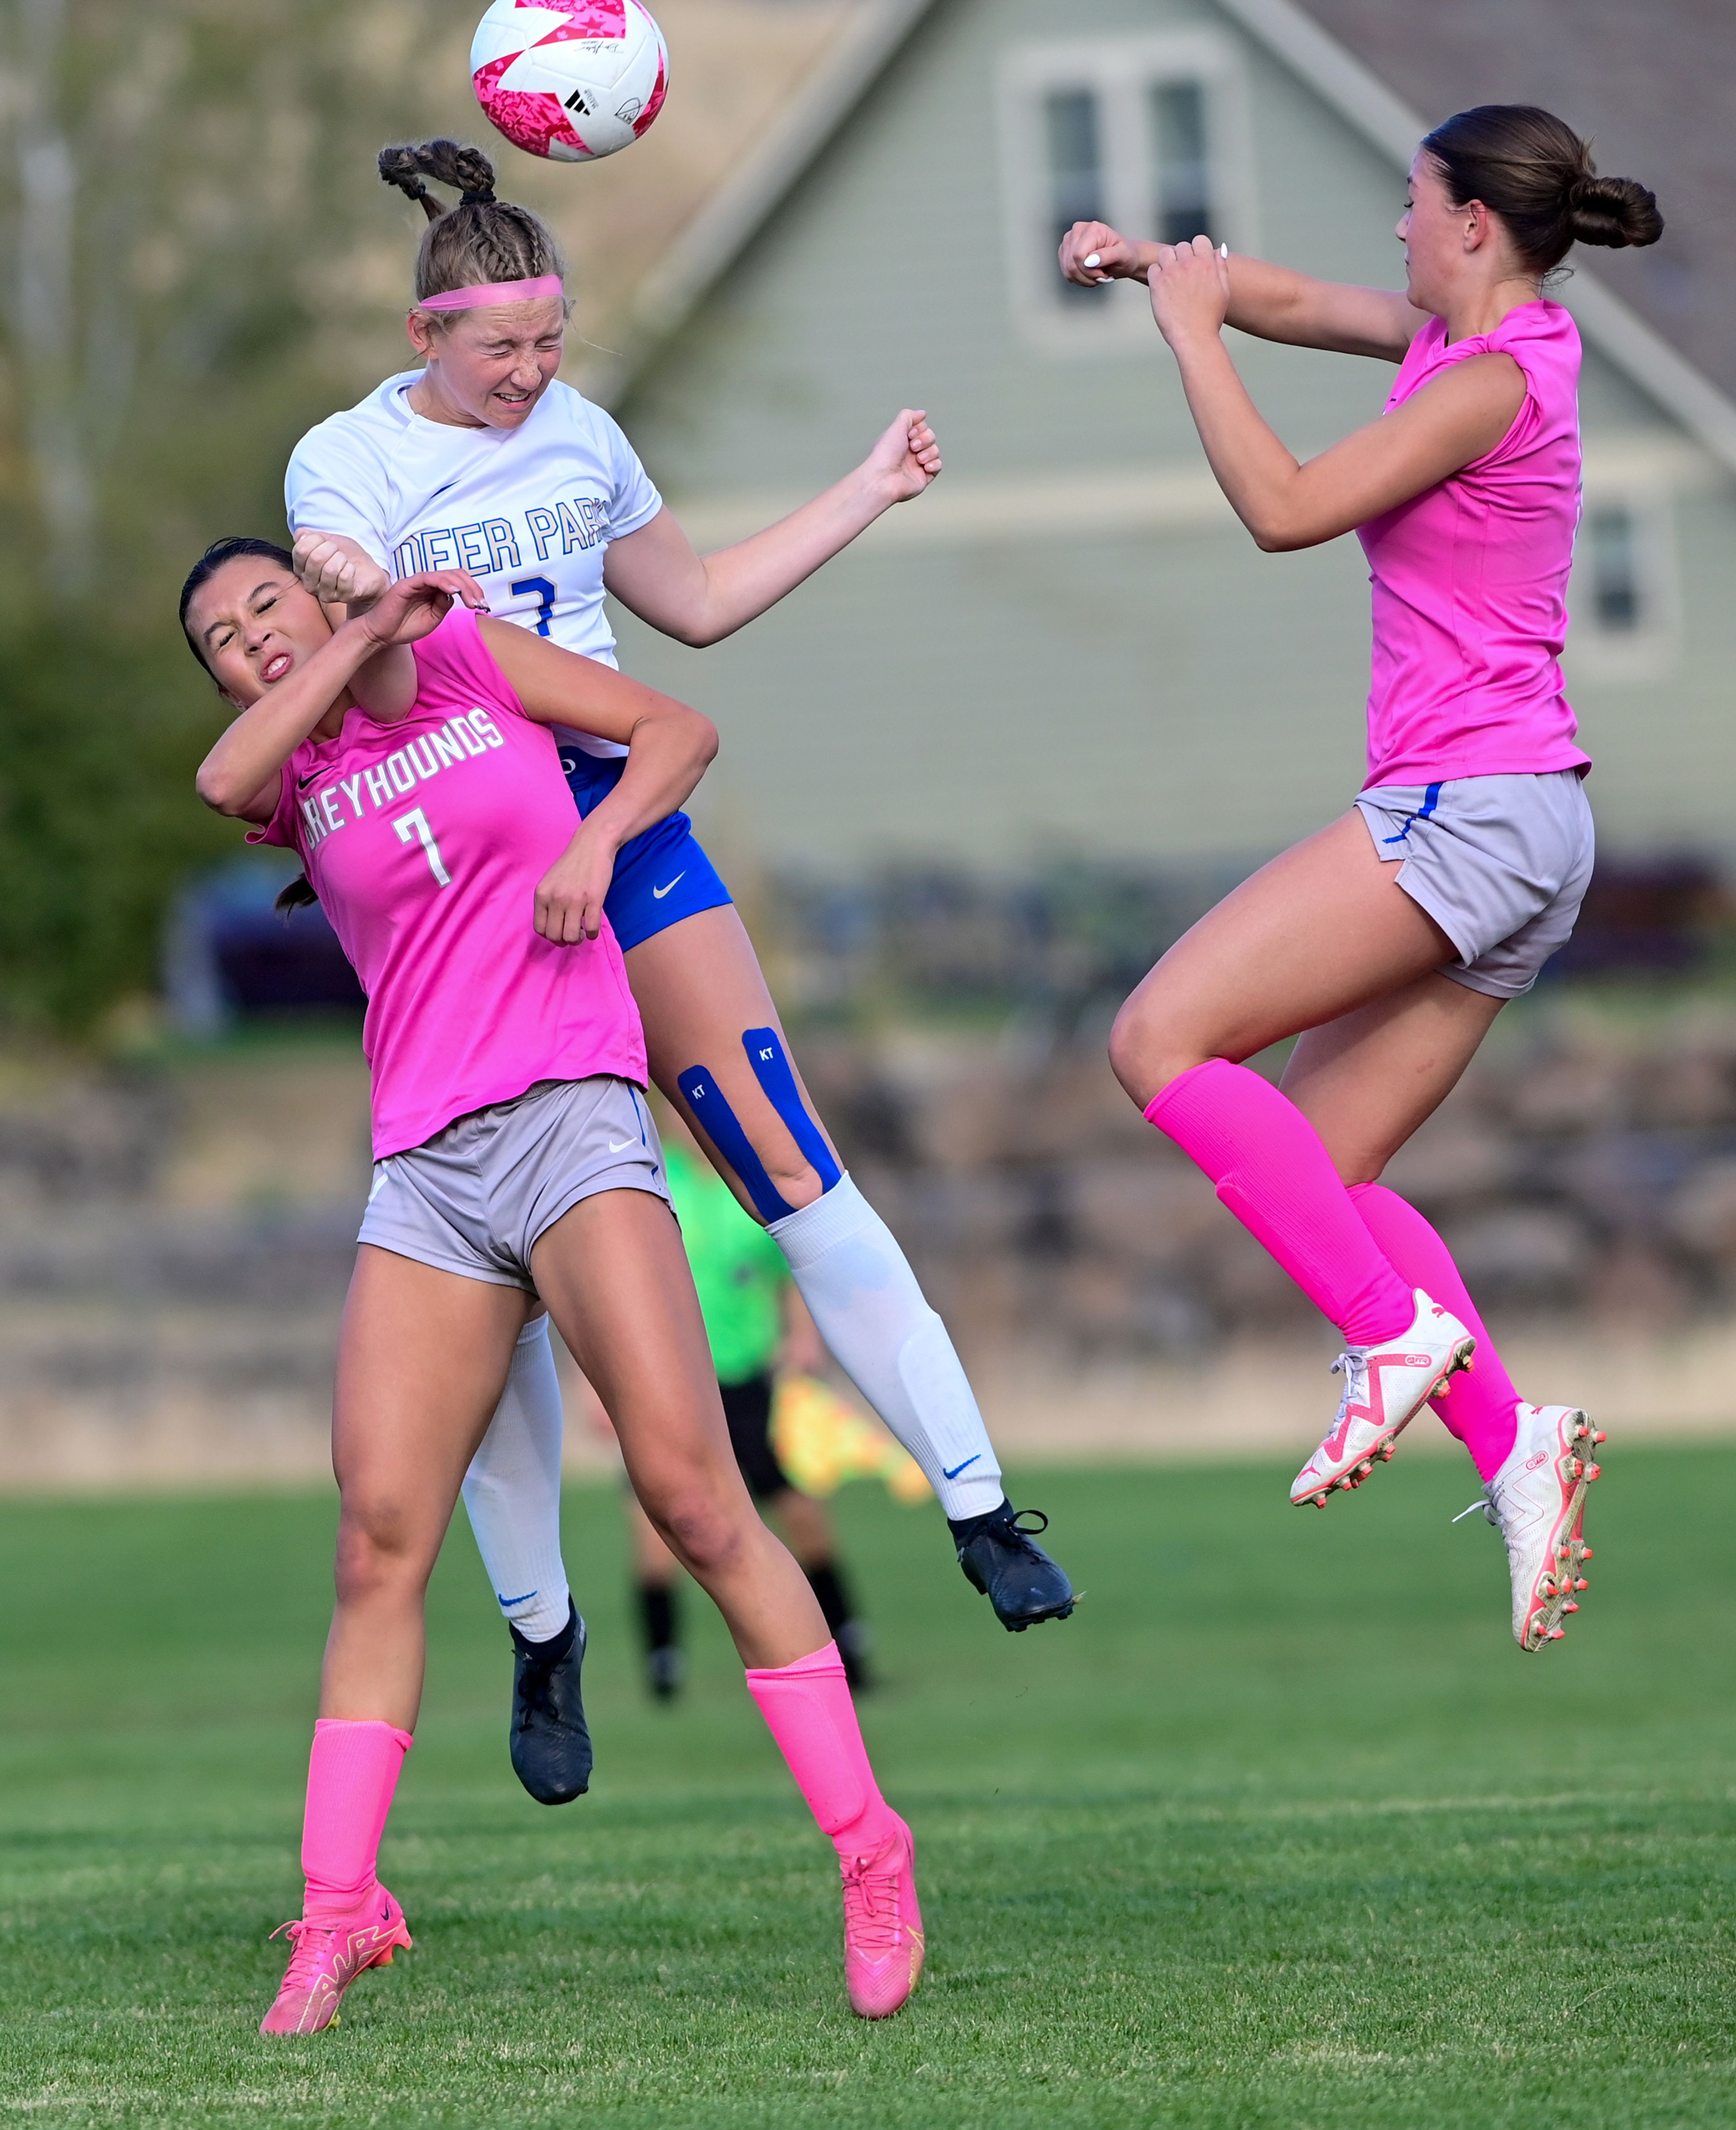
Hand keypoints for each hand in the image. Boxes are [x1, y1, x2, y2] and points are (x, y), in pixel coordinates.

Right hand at [293, 530, 390, 611]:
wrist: (368, 572)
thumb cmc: (347, 556)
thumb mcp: (328, 540)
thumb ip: (310, 536)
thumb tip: (301, 535)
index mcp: (302, 569)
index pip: (300, 550)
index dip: (315, 539)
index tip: (325, 541)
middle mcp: (310, 584)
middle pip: (315, 559)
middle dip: (331, 548)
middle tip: (337, 551)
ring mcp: (326, 593)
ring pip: (330, 569)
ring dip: (341, 559)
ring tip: (345, 561)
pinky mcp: (344, 597)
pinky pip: (344, 578)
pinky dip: (350, 568)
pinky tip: (351, 569)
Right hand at [354, 569, 488, 650]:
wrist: (382, 634)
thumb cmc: (405, 626)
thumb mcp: (433, 619)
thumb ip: (443, 605)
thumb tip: (454, 595)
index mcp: (435, 590)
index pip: (459, 582)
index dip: (473, 591)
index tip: (483, 605)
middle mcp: (429, 583)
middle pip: (456, 575)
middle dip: (473, 588)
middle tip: (481, 603)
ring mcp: (418, 581)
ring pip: (446, 574)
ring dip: (463, 586)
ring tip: (472, 600)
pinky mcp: (408, 583)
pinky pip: (429, 577)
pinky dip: (444, 582)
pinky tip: (454, 591)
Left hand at [533, 822, 615, 943]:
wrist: (592, 845)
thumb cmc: (572, 864)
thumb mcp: (551, 881)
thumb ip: (548, 901)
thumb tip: (552, 926)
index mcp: (542, 894)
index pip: (539, 929)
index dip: (550, 936)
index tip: (560, 932)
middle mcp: (555, 898)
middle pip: (554, 936)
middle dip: (564, 941)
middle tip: (573, 934)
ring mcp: (575, 900)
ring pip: (571, 936)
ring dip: (578, 939)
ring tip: (582, 931)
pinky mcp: (594, 900)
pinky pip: (591, 928)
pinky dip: (593, 934)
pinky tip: (593, 927)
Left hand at [864, 408, 941, 504]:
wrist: (884, 479)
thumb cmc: (884, 456)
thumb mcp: (895, 427)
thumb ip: (909, 416)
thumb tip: (922, 413)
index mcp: (902, 440)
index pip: (921, 427)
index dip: (919, 429)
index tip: (909, 434)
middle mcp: (909, 452)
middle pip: (930, 437)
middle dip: (924, 440)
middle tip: (913, 447)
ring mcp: (917, 465)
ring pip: (935, 451)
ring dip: (928, 453)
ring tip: (918, 460)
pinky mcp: (924, 477)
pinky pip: (938, 466)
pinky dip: (934, 464)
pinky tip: (925, 467)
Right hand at [1059, 221, 1139, 285]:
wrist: (1122, 257)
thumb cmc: (1124, 254)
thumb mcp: (1122, 255)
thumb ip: (1107, 256)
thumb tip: (1090, 260)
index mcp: (1092, 229)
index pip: (1079, 255)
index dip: (1089, 270)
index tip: (1103, 273)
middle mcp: (1078, 231)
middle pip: (1071, 264)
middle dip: (1087, 276)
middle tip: (1101, 275)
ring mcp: (1069, 241)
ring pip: (1067, 270)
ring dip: (1083, 279)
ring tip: (1096, 274)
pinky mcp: (1065, 252)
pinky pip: (1066, 273)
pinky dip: (1078, 279)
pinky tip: (1089, 274)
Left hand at [1147, 235, 1230, 346]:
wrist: (1195, 337)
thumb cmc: (1211, 318)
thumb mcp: (1224, 291)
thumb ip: (1221, 267)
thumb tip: (1220, 249)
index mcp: (1207, 263)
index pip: (1200, 240)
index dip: (1198, 250)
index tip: (1196, 263)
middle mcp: (1189, 264)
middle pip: (1182, 246)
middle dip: (1182, 258)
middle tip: (1183, 277)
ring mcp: (1172, 272)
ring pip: (1165, 253)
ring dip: (1168, 262)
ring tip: (1171, 279)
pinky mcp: (1158, 283)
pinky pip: (1153, 268)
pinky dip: (1156, 275)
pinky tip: (1163, 288)